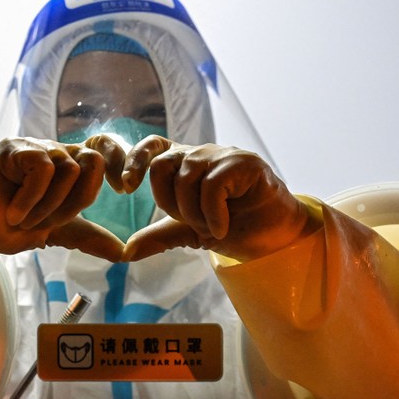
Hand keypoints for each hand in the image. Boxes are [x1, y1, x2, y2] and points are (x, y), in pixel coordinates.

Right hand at [0, 137, 123, 261]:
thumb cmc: (6, 227)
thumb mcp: (55, 232)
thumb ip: (87, 236)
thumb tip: (122, 252)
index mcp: (68, 165)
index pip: (104, 149)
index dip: (120, 161)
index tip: (124, 189)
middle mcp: (54, 151)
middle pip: (93, 162)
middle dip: (79, 200)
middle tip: (52, 223)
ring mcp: (34, 147)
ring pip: (68, 170)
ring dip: (49, 206)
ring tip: (25, 220)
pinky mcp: (14, 148)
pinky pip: (43, 170)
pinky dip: (32, 199)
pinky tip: (14, 214)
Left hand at [119, 136, 317, 261]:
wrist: (274, 237)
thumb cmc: (234, 227)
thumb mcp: (189, 233)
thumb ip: (158, 236)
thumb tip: (125, 252)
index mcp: (185, 164)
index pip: (151, 146)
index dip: (134, 160)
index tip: (125, 188)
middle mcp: (201, 154)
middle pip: (161, 165)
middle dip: (167, 202)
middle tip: (190, 223)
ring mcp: (223, 155)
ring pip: (186, 176)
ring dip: (193, 213)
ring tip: (211, 228)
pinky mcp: (244, 163)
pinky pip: (211, 185)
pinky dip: (212, 214)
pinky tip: (222, 229)